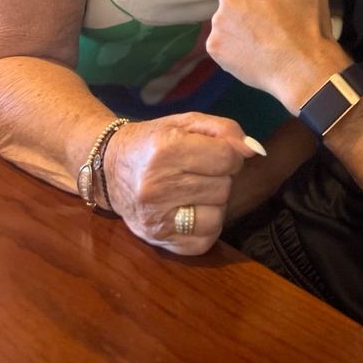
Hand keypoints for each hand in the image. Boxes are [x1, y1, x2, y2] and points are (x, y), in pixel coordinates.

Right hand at [103, 112, 259, 255]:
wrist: (109, 168)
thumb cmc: (154, 141)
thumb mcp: (187, 123)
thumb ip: (225, 130)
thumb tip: (254, 150)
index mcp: (166, 150)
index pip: (227, 158)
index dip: (230, 153)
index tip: (215, 152)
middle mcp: (157, 186)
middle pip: (224, 186)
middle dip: (220, 177)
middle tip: (199, 171)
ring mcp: (156, 217)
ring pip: (218, 214)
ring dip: (214, 202)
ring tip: (194, 190)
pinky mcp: (158, 240)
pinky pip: (204, 240)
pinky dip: (206, 226)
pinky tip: (191, 210)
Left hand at [207, 0, 344, 112]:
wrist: (305, 68)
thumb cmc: (311, 23)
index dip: (273, 4)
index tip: (286, 16)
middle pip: (239, 5)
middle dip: (253, 16)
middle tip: (277, 32)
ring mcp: (219, 23)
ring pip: (229, 24)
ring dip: (242, 32)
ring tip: (266, 45)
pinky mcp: (213, 48)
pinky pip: (221, 46)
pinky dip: (233, 52)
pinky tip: (253, 56)